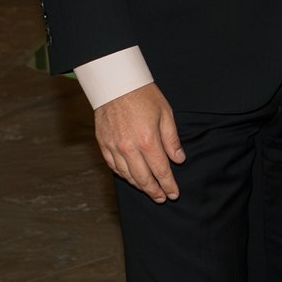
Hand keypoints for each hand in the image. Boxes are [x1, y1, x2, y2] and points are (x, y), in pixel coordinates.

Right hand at [95, 82, 183, 201]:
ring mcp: (114, 147)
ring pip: (127, 175)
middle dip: (154, 191)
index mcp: (148, 141)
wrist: (115, 83)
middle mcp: (129, 148)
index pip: (161, 171)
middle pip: (143, 178)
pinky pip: (113, 166)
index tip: (174, 194)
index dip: (168, 185)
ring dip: (139, 186)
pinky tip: (130, 178)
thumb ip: (172, 140)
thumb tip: (178, 159)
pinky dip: (123, 175)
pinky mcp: (103, 143)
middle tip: (162, 198)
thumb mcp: (165, 114)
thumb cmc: (143, 95)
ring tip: (149, 191)